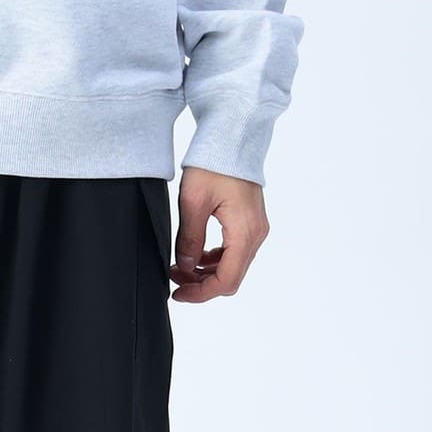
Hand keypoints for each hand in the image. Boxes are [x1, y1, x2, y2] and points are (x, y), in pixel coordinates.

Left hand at [170, 168, 269, 302]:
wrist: (232, 138)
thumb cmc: (214, 164)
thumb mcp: (192, 203)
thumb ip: (190, 240)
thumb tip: (186, 267)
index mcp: (244, 232)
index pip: (227, 280)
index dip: (201, 293)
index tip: (178, 293)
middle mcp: (256, 234)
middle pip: (231, 277)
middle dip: (201, 284)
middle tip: (175, 279)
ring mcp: (255, 229)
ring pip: (232, 267)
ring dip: (206, 273)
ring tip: (180, 267)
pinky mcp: (250, 223)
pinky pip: (234, 252)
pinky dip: (214, 260)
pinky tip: (195, 255)